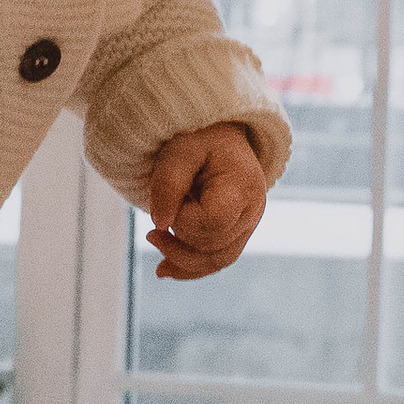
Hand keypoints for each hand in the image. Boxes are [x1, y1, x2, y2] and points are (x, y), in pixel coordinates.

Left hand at [144, 122, 268, 280]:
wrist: (217, 133)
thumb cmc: (197, 137)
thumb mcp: (177, 152)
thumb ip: (168, 185)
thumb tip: (160, 225)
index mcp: (243, 186)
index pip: (212, 222)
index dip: (184, 220)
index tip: (168, 202)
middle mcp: (252, 210)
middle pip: (213, 245)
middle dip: (179, 239)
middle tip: (150, 227)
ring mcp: (248, 225)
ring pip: (217, 260)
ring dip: (182, 262)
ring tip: (153, 244)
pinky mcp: (237, 233)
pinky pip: (217, 260)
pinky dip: (191, 268)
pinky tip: (166, 270)